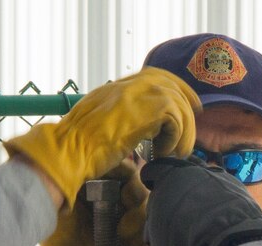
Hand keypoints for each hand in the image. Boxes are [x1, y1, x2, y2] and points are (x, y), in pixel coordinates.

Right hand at [4, 67, 199, 207]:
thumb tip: (140, 131)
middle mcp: (127, 86)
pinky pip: (176, 120)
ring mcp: (136, 95)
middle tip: (191, 132)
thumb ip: (120, 121)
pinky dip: (175, 139)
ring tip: (173, 152)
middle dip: (187, 106)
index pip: (155, 76)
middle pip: (171, 84)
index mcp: (116, 88)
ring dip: (182, 132)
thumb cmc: (79, 149)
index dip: (177, 89)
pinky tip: (163, 153)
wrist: (70, 151)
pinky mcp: (145, 111)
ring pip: (178, 104)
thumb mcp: (100, 126)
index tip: (190, 106)